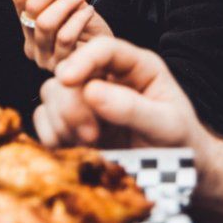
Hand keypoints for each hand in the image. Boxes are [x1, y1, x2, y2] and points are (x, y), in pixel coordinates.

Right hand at [6, 0, 112, 70]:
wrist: (112, 64)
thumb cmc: (92, 34)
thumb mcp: (76, 7)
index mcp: (31, 27)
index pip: (19, 1)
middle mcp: (31, 43)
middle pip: (32, 8)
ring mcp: (43, 58)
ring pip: (46, 22)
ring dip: (68, 0)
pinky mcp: (59, 68)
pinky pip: (65, 37)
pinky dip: (78, 18)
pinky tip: (91, 10)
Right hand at [34, 37, 204, 152]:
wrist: (175, 174)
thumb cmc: (179, 142)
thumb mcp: (167, 126)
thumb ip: (132, 108)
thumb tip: (91, 91)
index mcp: (136, 67)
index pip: (103, 48)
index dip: (82, 59)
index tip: (67, 79)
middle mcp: (107, 76)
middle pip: (69, 70)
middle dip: (72, 103)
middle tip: (91, 136)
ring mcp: (87, 99)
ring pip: (51, 92)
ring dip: (61, 120)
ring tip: (87, 144)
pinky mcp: (74, 123)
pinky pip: (44, 118)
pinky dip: (50, 133)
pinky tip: (72, 149)